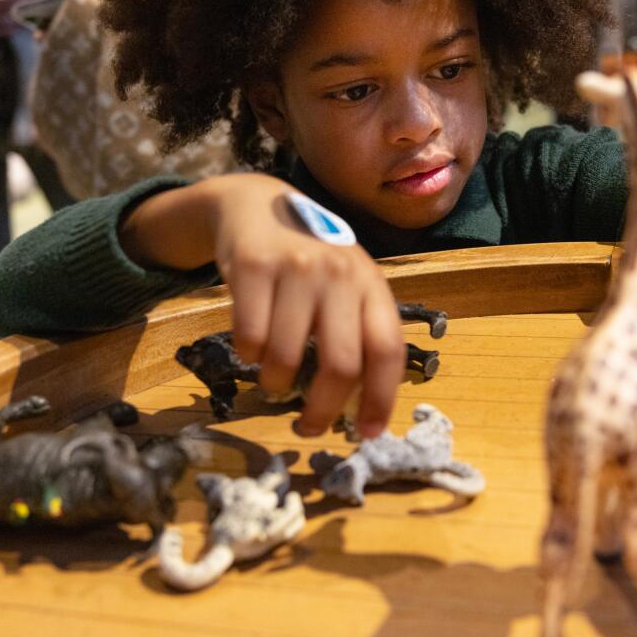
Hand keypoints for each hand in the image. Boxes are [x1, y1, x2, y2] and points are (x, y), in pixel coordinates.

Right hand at [120, 174, 405, 437]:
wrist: (257, 203)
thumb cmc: (309, 261)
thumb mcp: (345, 285)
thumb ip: (356, 334)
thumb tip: (358, 411)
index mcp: (371, 284)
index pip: (387, 349)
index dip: (381, 398)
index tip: (368, 433)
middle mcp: (340, 274)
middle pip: (341, 364)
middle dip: (324, 410)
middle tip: (309, 427)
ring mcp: (297, 268)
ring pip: (287, 358)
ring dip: (277, 384)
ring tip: (275, 380)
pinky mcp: (253, 266)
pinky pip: (249, 338)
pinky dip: (248, 357)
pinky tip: (252, 347)